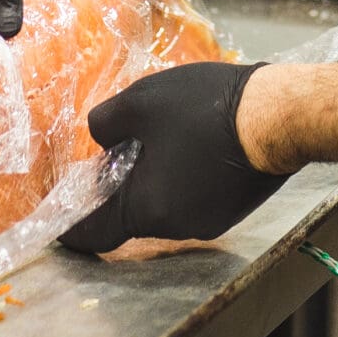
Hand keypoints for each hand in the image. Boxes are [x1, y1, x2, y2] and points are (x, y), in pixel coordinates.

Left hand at [60, 62, 285, 252]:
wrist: (279, 116)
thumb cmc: (206, 109)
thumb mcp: (141, 102)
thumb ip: (106, 123)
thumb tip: (99, 138)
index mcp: (146, 209)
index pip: (94, 234)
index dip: (71, 227)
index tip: (58, 220)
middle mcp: (175, 227)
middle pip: (131, 215)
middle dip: (120, 186)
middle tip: (120, 148)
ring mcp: (208, 222)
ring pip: (164, 206)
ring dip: (154, 179)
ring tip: (163, 137)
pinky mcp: (232, 209)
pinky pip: (191, 200)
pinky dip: (182, 180)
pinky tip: (194, 145)